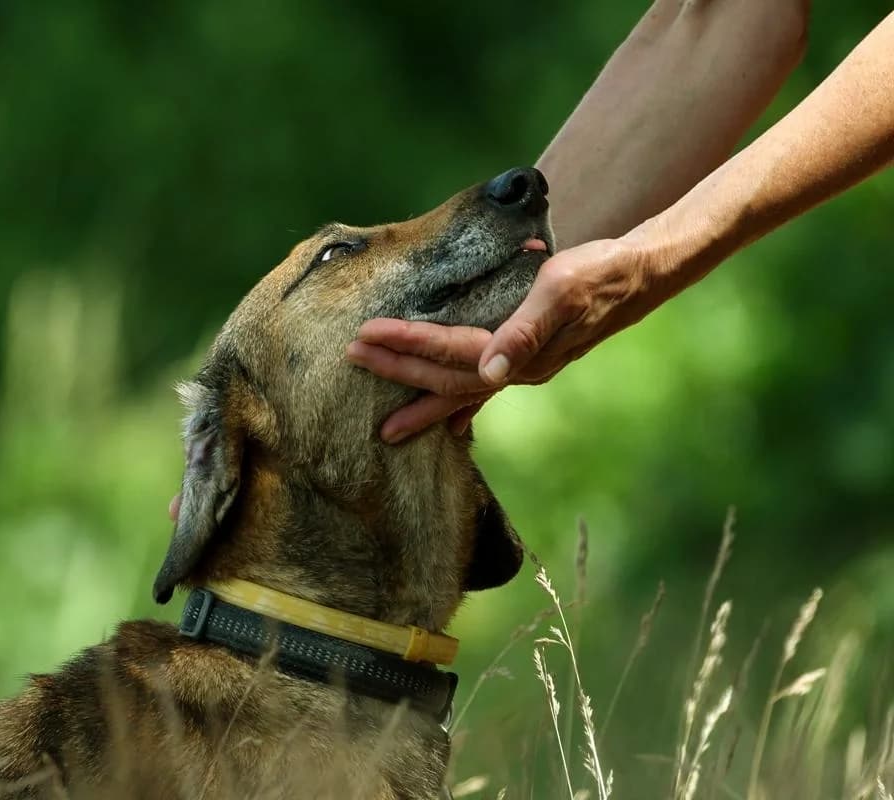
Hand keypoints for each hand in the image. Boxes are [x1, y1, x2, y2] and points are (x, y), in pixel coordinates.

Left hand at [347, 237, 660, 442]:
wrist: (643, 275)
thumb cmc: (602, 274)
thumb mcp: (564, 289)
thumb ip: (526, 330)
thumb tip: (493, 373)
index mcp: (520, 352)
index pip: (450, 351)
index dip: (406, 344)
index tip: (365, 336)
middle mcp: (518, 370)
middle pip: (445, 378)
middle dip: (397, 372)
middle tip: (351, 360)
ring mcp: (523, 370)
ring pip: (460, 391)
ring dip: (421, 403)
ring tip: (385, 429)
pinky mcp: (529, 361)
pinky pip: (485, 392)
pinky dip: (462, 409)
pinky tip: (449, 425)